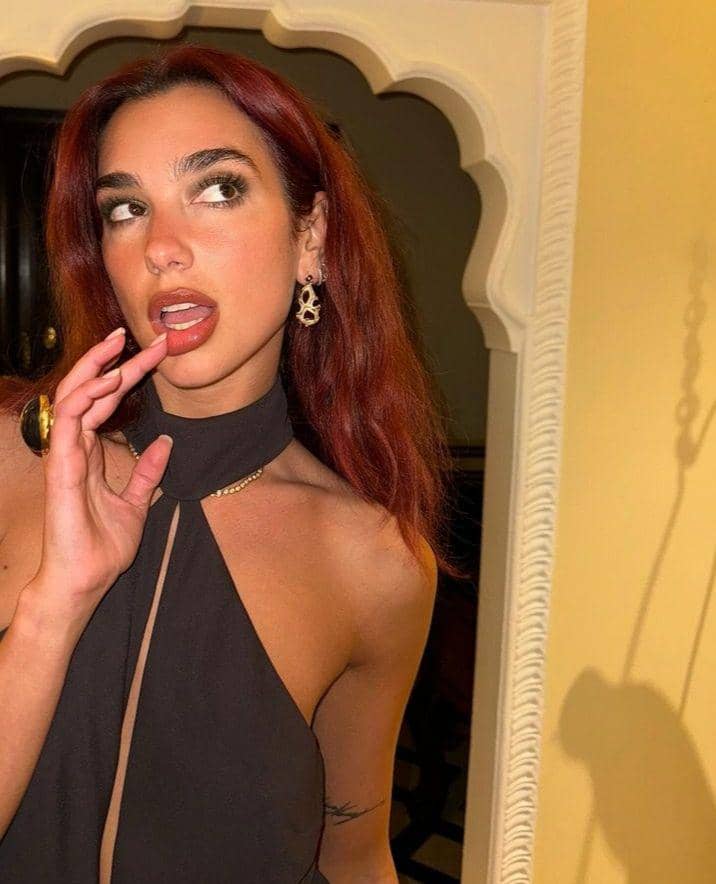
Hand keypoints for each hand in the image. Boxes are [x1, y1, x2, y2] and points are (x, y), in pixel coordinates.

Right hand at [26, 327, 171, 630]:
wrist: (86, 580)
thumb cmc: (103, 546)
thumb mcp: (138, 503)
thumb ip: (147, 473)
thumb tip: (167, 445)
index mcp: (90, 453)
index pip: (107, 402)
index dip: (128, 375)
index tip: (156, 354)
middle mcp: (75, 448)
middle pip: (90, 392)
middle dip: (112, 360)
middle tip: (137, 335)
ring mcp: (65, 455)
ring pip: (75, 397)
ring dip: (96, 368)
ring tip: (121, 345)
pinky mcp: (61, 467)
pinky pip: (69, 422)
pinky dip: (86, 397)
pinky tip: (108, 381)